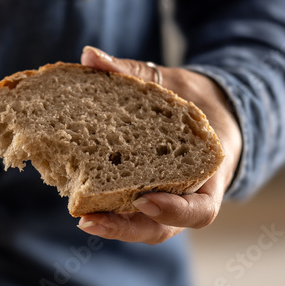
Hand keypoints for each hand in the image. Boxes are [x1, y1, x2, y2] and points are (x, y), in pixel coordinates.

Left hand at [77, 46, 242, 244]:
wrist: (205, 114)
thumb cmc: (194, 102)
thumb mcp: (174, 84)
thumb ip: (134, 73)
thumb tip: (90, 56)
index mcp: (209, 176)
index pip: (199, 210)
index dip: (174, 209)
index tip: (144, 198)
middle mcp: (187, 199)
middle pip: (160, 229)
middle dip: (125, 228)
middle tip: (89, 220)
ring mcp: (164, 205)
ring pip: (141, 227)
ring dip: (110, 226)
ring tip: (80, 218)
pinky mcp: (142, 201)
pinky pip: (126, 212)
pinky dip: (104, 208)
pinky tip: (75, 198)